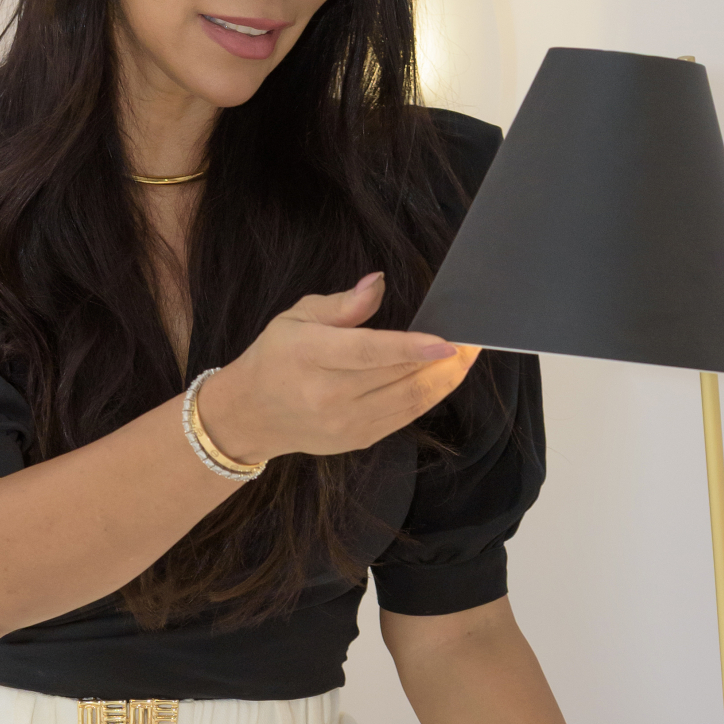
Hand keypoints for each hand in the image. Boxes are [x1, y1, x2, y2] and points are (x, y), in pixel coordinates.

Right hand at [199, 272, 478, 462]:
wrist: (249, 414)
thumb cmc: (276, 356)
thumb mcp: (297, 317)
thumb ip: (342, 305)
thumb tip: (378, 283)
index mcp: (311, 357)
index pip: (369, 353)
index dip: (412, 348)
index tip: (450, 340)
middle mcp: (329, 396)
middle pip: (400, 378)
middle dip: (445, 360)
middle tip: (474, 340)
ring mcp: (344, 424)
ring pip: (410, 402)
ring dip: (445, 380)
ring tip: (467, 357)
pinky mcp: (357, 440)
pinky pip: (404, 417)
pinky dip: (429, 396)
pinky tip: (442, 377)